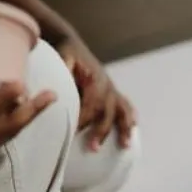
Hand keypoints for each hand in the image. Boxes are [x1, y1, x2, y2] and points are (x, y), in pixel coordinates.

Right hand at [0, 42, 54, 186]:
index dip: (1, 101)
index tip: (20, 84)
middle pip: (6, 128)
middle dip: (30, 112)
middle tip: (51, 94)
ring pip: (8, 135)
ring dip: (29, 118)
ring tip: (46, 100)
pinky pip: (1, 139)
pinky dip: (16, 126)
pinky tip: (27, 114)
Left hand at [55, 34, 135, 150]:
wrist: (71, 43)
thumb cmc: (64, 55)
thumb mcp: (62, 60)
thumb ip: (63, 74)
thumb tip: (58, 92)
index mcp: (95, 79)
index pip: (91, 104)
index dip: (84, 119)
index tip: (74, 133)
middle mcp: (107, 85)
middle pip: (107, 112)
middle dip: (101, 130)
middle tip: (93, 148)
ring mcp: (112, 89)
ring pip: (121, 111)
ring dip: (124, 129)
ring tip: (125, 145)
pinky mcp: (113, 93)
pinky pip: (125, 106)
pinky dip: (130, 118)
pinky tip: (134, 129)